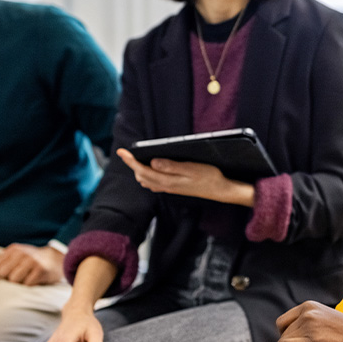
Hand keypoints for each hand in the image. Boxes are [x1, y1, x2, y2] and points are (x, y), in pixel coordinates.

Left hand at [0, 243, 63, 285]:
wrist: (56, 259)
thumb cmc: (32, 261)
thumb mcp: (18, 255)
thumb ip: (4, 261)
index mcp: (14, 250)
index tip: (4, 277)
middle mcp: (21, 253)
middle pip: (2, 273)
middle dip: (7, 279)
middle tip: (16, 279)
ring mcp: (32, 261)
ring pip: (13, 280)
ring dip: (19, 283)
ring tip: (26, 279)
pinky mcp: (41, 270)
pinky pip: (27, 284)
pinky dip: (29, 285)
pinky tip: (34, 281)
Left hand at [116, 148, 254, 205]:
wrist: (220, 190)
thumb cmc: (209, 177)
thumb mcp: (191, 168)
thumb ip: (171, 166)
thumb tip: (153, 162)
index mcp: (167, 180)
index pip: (142, 170)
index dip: (130, 161)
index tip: (122, 151)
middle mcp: (165, 186)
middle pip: (141, 175)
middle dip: (133, 164)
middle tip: (129, 152)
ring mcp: (169, 188)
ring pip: (146, 180)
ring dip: (140, 170)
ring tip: (137, 158)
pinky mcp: (173, 188)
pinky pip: (154, 183)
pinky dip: (148, 175)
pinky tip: (151, 168)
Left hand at [269, 301, 342, 341]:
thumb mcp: (327, 318)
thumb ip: (312, 320)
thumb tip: (300, 328)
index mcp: (310, 306)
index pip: (284, 321)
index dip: (284, 334)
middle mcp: (308, 313)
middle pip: (284, 332)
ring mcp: (309, 326)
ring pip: (283, 340)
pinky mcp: (311, 341)